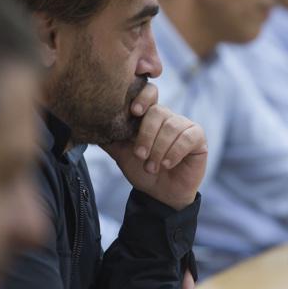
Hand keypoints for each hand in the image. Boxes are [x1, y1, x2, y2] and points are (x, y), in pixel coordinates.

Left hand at [101, 84, 206, 210]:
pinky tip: (167, 163)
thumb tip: (89, 124)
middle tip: (140, 155)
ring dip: (159, 149)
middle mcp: (168, 117)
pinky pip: (188, 137)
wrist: (161, 194)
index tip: (134, 111)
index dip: (143, 98)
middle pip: (158, 112)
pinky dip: (175, 151)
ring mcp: (184, 126)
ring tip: (152, 167)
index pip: (149, 93)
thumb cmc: (143, 171)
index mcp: (149, 116)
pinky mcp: (198, 138)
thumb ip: (110, 138)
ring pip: (172, 126)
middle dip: (147, 135)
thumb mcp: (122, 154)